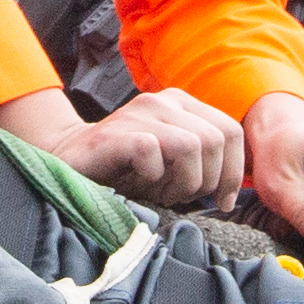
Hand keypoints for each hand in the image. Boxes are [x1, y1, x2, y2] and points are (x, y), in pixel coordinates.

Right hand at [54, 88, 248, 212]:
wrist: (70, 160)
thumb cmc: (128, 170)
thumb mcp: (174, 165)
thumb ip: (205, 165)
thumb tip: (232, 195)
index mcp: (183, 105)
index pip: (231, 132)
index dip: (232, 172)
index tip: (220, 201)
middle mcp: (164, 101)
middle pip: (216, 140)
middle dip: (207, 180)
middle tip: (181, 196)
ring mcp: (139, 113)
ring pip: (192, 145)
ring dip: (182, 181)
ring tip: (161, 191)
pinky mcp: (115, 133)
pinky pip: (152, 151)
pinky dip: (152, 177)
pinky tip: (139, 182)